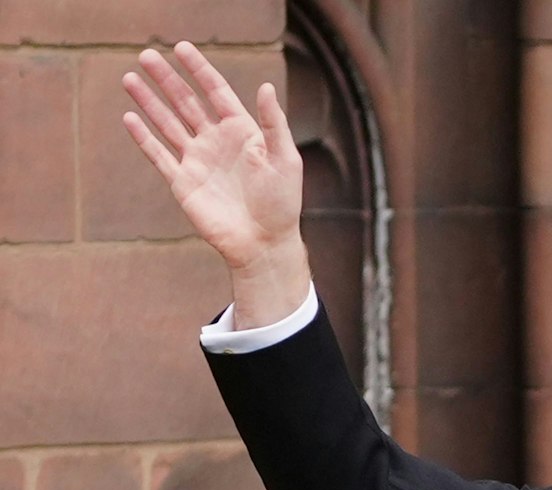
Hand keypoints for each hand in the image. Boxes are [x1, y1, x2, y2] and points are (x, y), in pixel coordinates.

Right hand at [122, 42, 307, 323]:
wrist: (263, 242)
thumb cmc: (281, 203)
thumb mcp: (285, 159)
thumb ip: (274, 123)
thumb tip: (265, 86)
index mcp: (242, 132)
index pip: (216, 92)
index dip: (200, 70)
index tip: (182, 48)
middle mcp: (217, 141)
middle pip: (186, 102)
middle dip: (167, 79)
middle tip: (146, 55)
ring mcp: (198, 160)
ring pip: (168, 123)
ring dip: (149, 101)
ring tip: (130, 78)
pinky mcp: (183, 182)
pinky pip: (159, 154)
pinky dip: (144, 137)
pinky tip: (130, 117)